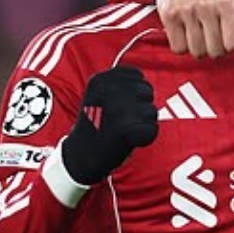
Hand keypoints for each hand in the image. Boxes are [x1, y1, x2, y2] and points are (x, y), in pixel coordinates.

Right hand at [61, 66, 157, 184]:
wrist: (80, 157)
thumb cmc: (97, 124)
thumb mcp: (100, 94)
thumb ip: (121, 83)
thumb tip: (146, 84)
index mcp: (101, 79)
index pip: (137, 76)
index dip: (134, 93)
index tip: (117, 106)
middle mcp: (109, 90)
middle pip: (147, 91)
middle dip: (140, 106)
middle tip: (119, 120)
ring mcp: (117, 108)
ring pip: (152, 110)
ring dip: (142, 122)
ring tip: (122, 130)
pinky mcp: (125, 128)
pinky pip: (152, 129)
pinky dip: (144, 138)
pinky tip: (127, 140)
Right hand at [156, 0, 233, 57]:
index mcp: (227, 3)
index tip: (230, 39)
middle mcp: (206, 6)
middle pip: (216, 51)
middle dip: (217, 49)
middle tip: (214, 37)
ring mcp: (186, 11)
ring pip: (197, 52)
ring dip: (201, 49)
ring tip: (201, 35)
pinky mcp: (169, 16)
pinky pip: (179, 49)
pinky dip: (184, 47)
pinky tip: (187, 34)